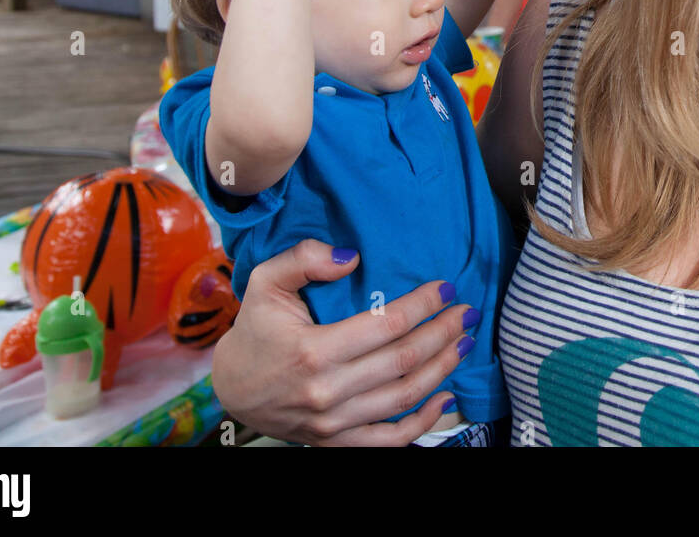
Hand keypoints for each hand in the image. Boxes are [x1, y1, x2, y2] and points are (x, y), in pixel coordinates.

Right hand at [210, 239, 477, 445]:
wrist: (232, 387)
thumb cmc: (255, 330)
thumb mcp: (266, 281)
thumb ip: (304, 259)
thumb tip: (351, 256)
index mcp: (313, 351)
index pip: (385, 326)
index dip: (422, 306)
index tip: (445, 288)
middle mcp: (327, 391)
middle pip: (403, 361)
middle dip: (443, 333)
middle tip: (466, 312)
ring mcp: (333, 422)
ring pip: (403, 398)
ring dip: (442, 369)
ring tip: (463, 343)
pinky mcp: (335, 441)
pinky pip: (389, 441)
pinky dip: (422, 423)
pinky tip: (445, 398)